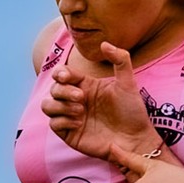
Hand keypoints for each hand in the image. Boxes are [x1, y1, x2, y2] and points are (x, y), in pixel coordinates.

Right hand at [42, 42, 176, 174]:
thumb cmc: (132, 111)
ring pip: (47, 106)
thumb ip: (120, 60)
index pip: (62, 74)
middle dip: (63, 91)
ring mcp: (70, 117)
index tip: (67, 76)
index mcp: (84, 85)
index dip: (60, 73)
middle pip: (53, 89)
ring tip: (81, 111)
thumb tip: (104, 44)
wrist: (136, 138)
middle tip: (81, 97)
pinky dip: (63, 121)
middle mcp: (75, 100)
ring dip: (60, 105)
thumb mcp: (128, 83)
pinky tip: (80, 123)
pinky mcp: (70, 134)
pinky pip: (53, 125)